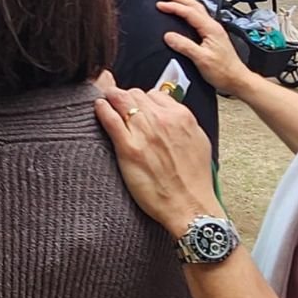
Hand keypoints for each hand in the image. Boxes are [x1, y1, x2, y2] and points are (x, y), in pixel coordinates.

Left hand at [93, 87, 225, 235]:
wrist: (189, 204)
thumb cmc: (194, 178)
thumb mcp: (198, 140)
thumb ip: (182, 122)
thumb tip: (169, 112)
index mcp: (181, 116)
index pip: (153, 93)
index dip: (143, 100)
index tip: (137, 106)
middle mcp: (162, 119)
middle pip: (135, 94)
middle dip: (126, 98)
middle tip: (119, 105)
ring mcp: (144, 132)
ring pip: (121, 100)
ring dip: (111, 99)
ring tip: (106, 103)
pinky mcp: (128, 148)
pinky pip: (109, 118)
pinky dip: (102, 109)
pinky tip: (98, 109)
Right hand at [153, 0, 253, 95]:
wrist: (237, 80)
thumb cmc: (224, 71)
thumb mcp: (202, 60)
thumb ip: (185, 46)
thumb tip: (169, 36)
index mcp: (210, 28)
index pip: (189, 12)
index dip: (173, 6)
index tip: (159, 3)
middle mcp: (212, 26)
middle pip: (192, 4)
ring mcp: (212, 29)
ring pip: (195, 8)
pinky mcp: (211, 35)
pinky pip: (197, 15)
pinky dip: (187, 8)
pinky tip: (184, 9)